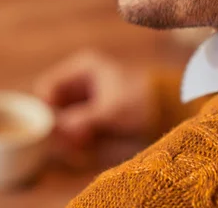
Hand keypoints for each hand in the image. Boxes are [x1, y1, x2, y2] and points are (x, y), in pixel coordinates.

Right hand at [34, 50, 153, 148]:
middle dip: (58, 126)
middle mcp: (79, 82)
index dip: (46, 108)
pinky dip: (75, 140)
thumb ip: (83, 119)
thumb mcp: (112, 109)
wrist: (172, 109)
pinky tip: (84, 149)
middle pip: (52, 106)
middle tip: (70, 142)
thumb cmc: (143, 100)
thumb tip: (58, 130)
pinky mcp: (90, 116)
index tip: (55, 128)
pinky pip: (73, 129)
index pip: (47, 87)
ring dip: (66, 135)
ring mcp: (84, 99)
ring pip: (61, 120)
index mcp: (81, 68)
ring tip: (79, 148)